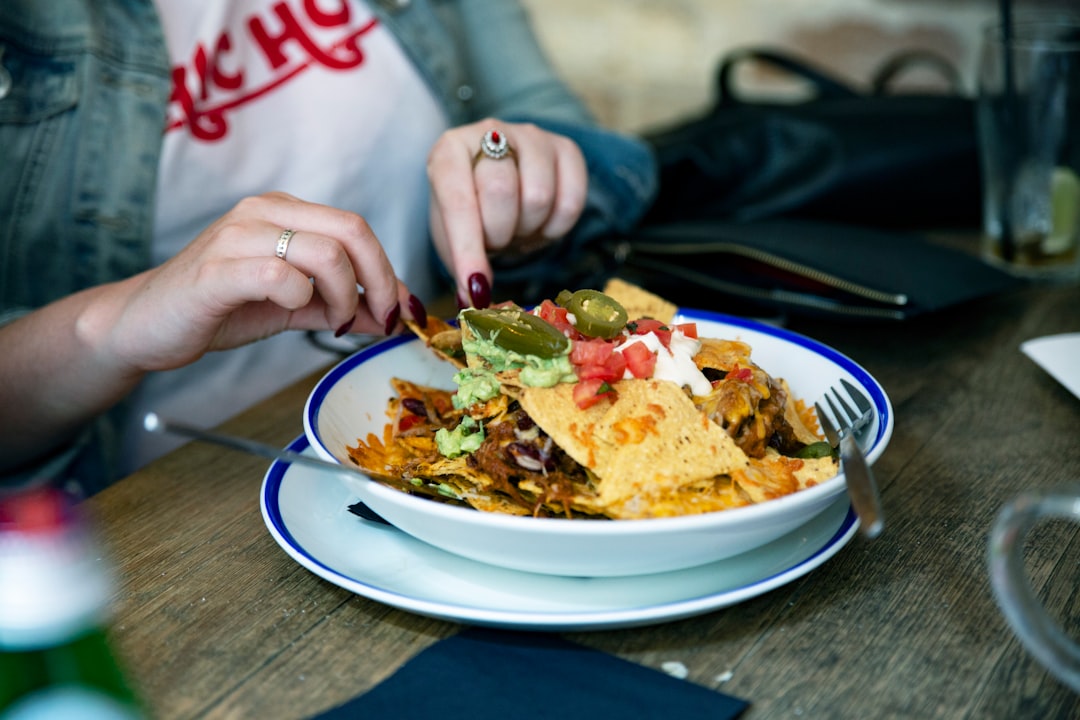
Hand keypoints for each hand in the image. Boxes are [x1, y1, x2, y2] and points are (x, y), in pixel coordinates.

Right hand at [88, 192, 415, 372]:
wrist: (146, 324)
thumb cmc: (220, 308)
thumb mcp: (293, 304)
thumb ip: (340, 304)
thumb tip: (393, 314)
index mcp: (283, 211)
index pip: (355, 227)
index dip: (388, 270)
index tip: (397, 310)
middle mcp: (262, 212)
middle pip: (351, 230)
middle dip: (380, 281)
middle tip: (380, 319)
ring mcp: (238, 236)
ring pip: (325, 253)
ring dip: (345, 297)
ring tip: (335, 324)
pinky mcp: (217, 270)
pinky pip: (282, 276)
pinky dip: (304, 300)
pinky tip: (297, 314)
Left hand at [426, 120, 586, 306]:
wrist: (500, 189)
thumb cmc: (471, 214)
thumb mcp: (452, 235)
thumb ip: (460, 263)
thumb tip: (473, 298)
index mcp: (448, 150)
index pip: (458, 199)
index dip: (468, 247)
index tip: (475, 288)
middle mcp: (489, 132)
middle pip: (501, 190)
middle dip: (499, 233)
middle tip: (496, 241)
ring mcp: (531, 136)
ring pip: (539, 196)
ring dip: (528, 229)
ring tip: (517, 228)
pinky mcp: (566, 148)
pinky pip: (572, 200)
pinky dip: (557, 227)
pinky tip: (541, 223)